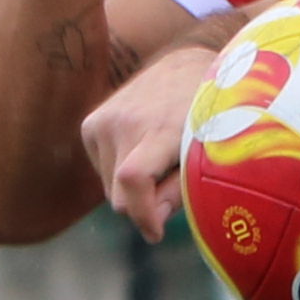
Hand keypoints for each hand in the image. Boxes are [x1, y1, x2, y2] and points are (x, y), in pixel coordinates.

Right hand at [87, 47, 206, 240]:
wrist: (184, 66)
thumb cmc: (209, 116)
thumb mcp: (208, 153)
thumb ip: (181, 189)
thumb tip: (152, 223)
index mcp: (158, 127)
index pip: (132, 180)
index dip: (143, 214)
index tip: (157, 233)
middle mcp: (122, 122)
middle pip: (120, 195)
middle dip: (144, 204)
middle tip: (173, 186)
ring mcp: (101, 121)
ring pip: (110, 187)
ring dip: (134, 188)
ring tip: (161, 161)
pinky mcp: (90, 124)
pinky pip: (103, 171)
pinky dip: (122, 173)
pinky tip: (143, 151)